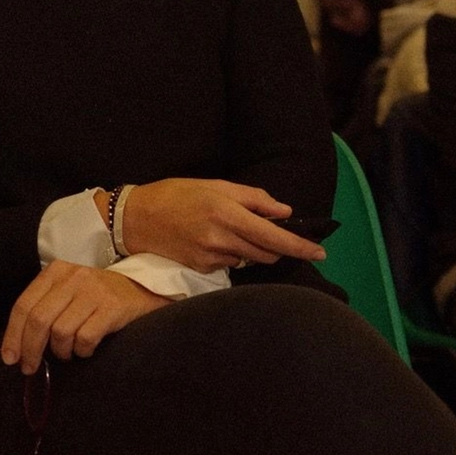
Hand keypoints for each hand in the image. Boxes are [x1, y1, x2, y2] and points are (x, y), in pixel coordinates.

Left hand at [2, 260, 169, 374]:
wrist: (141, 289)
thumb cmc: (96, 297)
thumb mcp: (67, 291)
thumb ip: (43, 308)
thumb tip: (16, 345)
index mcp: (55, 272)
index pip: (24, 305)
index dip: (13, 335)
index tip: (9, 358)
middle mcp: (72, 278)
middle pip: (39, 320)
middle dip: (30, 349)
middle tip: (30, 368)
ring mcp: (94, 291)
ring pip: (61, 331)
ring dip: (60, 351)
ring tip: (67, 353)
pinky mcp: (112, 308)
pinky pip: (85, 338)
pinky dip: (81, 351)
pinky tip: (85, 350)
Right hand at [120, 178, 325, 271]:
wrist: (134, 218)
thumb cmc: (174, 195)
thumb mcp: (214, 185)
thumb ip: (252, 197)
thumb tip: (283, 212)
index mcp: (226, 212)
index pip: (274, 236)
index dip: (300, 246)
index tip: (320, 251)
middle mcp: (220, 237)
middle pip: (267, 253)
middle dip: (275, 246)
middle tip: (265, 231)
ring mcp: (210, 257)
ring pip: (248, 259)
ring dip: (250, 248)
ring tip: (227, 231)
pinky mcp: (200, 269)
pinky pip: (228, 264)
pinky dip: (229, 254)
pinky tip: (209, 240)